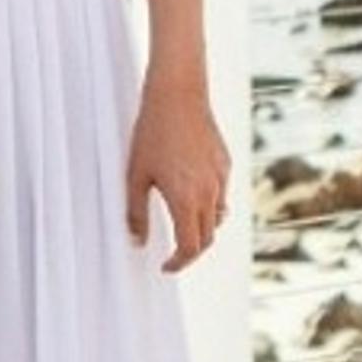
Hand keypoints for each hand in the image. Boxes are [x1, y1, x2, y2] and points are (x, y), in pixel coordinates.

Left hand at [124, 79, 230, 274]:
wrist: (177, 95)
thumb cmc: (152, 133)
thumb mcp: (136, 175)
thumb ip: (136, 213)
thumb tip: (137, 242)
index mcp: (185, 200)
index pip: (190, 247)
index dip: (178, 263)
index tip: (166, 267)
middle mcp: (208, 193)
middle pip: (207, 238)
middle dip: (191, 252)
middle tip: (173, 254)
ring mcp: (220, 178)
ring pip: (218, 217)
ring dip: (202, 229)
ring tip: (183, 226)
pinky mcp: (225, 163)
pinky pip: (221, 194)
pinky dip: (209, 205)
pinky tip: (192, 193)